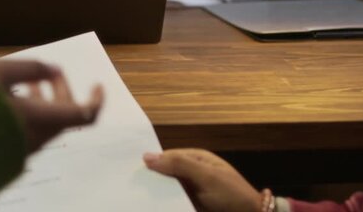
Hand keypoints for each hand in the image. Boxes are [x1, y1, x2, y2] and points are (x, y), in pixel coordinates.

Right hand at [0, 60, 103, 152]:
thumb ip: (30, 68)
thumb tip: (52, 68)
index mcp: (41, 120)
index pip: (85, 114)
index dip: (96, 99)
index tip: (97, 84)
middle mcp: (37, 139)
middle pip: (63, 115)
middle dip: (58, 89)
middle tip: (45, 73)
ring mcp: (21, 150)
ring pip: (43, 123)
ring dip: (40, 99)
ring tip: (20, 83)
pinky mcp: (5, 154)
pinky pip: (26, 131)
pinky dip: (26, 112)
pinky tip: (5, 99)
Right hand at [143, 149, 260, 211]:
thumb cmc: (232, 195)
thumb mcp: (206, 176)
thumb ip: (179, 165)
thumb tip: (147, 156)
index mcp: (197, 159)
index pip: (168, 157)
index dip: (152, 163)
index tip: (133, 171)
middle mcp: (192, 173)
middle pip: (165, 174)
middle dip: (151, 181)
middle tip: (131, 187)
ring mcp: (191, 191)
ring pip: (167, 191)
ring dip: (156, 196)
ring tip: (136, 199)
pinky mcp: (190, 205)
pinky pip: (172, 204)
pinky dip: (164, 205)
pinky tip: (151, 207)